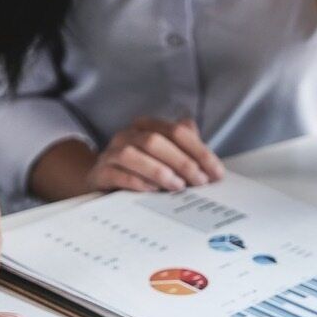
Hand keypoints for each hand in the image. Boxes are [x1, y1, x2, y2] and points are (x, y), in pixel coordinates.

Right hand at [86, 117, 224, 192]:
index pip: (177, 131)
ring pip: (133, 154)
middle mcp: (127, 135)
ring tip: (178, 186)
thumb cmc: (140, 169)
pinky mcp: (100, 173)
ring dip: (159, 170)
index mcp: (147, 126)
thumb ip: (186, 152)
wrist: (102, 180)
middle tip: (200, 182)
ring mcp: (111, 153)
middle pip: (155, 140)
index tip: (216, 173)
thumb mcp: (165, 157)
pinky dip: (137, 181)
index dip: (200, 151)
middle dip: (182, 162)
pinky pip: (117, 174)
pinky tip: (153, 190)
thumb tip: (211, 164)